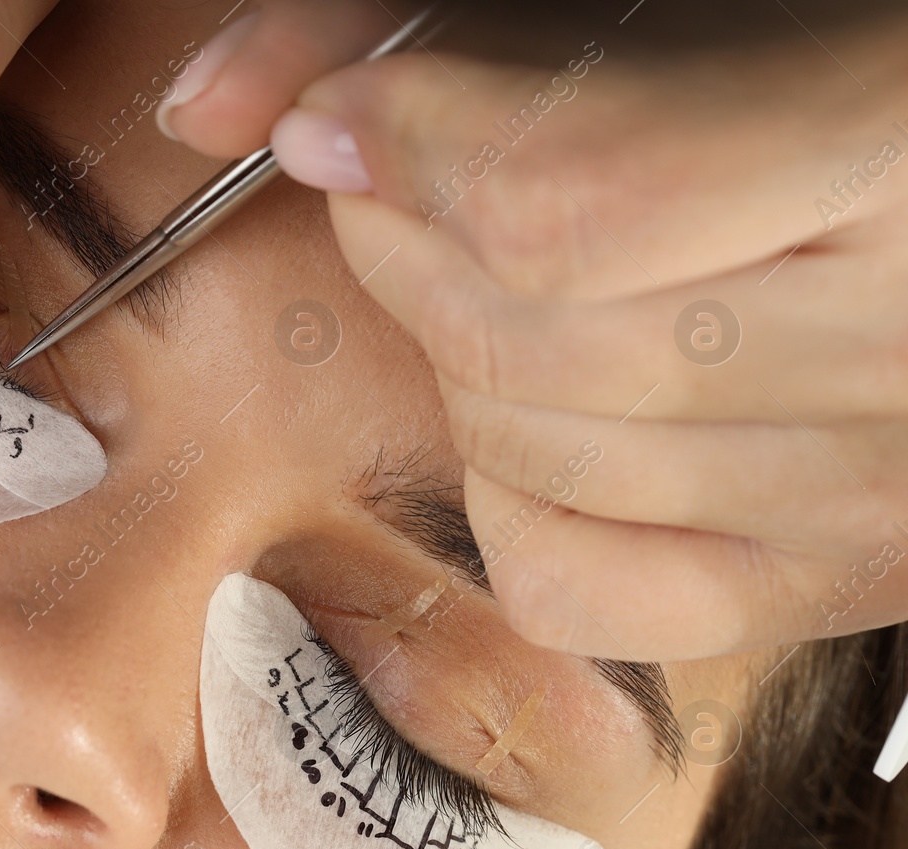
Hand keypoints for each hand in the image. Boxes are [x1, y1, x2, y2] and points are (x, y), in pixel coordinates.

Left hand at [158, 5, 907, 660]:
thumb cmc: (834, 76)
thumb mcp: (688, 6)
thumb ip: (447, 31)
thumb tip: (213, 100)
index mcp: (896, 154)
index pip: (558, 211)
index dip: (410, 153)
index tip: (346, 114)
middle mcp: (901, 354)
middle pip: (517, 345)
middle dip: (405, 246)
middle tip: (410, 184)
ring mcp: (867, 497)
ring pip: (530, 460)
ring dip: (453, 360)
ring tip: (500, 279)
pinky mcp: (823, 580)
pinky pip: (572, 586)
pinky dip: (507, 498)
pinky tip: (545, 411)